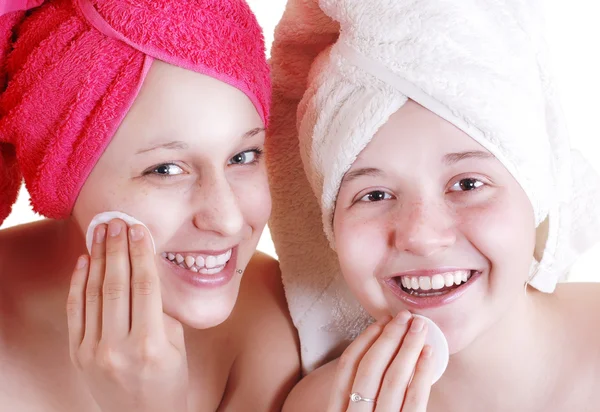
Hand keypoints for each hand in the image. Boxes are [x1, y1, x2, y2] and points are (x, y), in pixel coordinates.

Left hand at [66, 219, 187, 411]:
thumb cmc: (168, 381)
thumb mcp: (177, 345)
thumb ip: (161, 310)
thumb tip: (143, 271)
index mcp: (151, 344)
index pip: (145, 286)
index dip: (141, 253)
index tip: (139, 229)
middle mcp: (119, 347)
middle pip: (116, 284)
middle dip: (117, 248)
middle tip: (117, 221)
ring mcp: (94, 352)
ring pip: (94, 294)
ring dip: (97, 258)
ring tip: (100, 231)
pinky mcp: (78, 355)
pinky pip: (76, 311)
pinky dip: (78, 283)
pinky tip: (84, 260)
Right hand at [327, 312, 433, 411]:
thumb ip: (357, 395)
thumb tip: (380, 352)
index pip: (347, 368)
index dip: (364, 340)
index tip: (382, 321)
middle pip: (370, 368)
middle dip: (389, 337)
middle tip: (404, 317)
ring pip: (393, 380)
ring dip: (408, 347)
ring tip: (419, 328)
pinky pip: (415, 399)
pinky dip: (423, 372)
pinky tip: (428, 353)